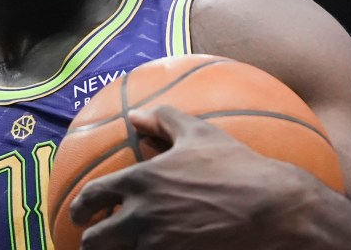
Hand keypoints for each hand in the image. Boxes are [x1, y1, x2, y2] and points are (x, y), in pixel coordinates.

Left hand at [70, 105, 326, 248]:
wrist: (271, 208)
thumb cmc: (234, 165)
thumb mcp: (198, 132)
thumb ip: (162, 118)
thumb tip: (134, 114)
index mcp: (141, 180)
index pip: (91, 197)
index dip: (79, 208)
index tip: (81, 213)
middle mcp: (141, 217)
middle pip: (94, 241)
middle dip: (92, 240)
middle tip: (100, 238)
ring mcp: (157, 247)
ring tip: (126, 248)